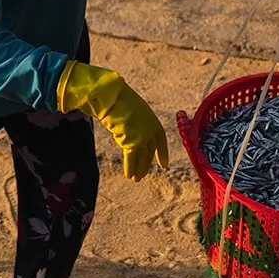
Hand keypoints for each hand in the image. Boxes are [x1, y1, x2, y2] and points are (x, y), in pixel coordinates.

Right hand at [57, 61, 168, 180]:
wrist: (114, 98)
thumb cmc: (122, 100)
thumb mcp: (136, 110)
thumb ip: (139, 123)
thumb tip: (134, 132)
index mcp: (154, 122)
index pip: (161, 140)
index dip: (162, 153)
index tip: (164, 164)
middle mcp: (151, 131)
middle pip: (150, 151)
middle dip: (146, 163)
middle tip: (143, 174)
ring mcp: (142, 138)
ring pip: (142, 157)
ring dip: (139, 169)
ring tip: (136, 179)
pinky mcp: (132, 143)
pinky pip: (131, 158)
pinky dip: (130, 167)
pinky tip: (129, 175)